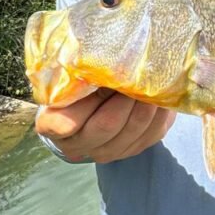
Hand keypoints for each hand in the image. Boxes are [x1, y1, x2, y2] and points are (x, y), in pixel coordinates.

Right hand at [35, 88, 175, 163]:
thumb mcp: (67, 79)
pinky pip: (153, 132)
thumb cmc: (73, 88)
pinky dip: (160, 111)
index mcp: (53, 126)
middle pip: (106, 125)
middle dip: (125, 98)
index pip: (65, 123)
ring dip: (146, 103)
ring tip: (153, 81)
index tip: (102, 79)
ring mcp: (107, 152)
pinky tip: (161, 94)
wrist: (86, 112)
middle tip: (136, 74)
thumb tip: (108, 61)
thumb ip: (78, 74)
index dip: (89, 100)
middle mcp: (79, 146)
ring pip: (134, 129)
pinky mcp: (133, 149)